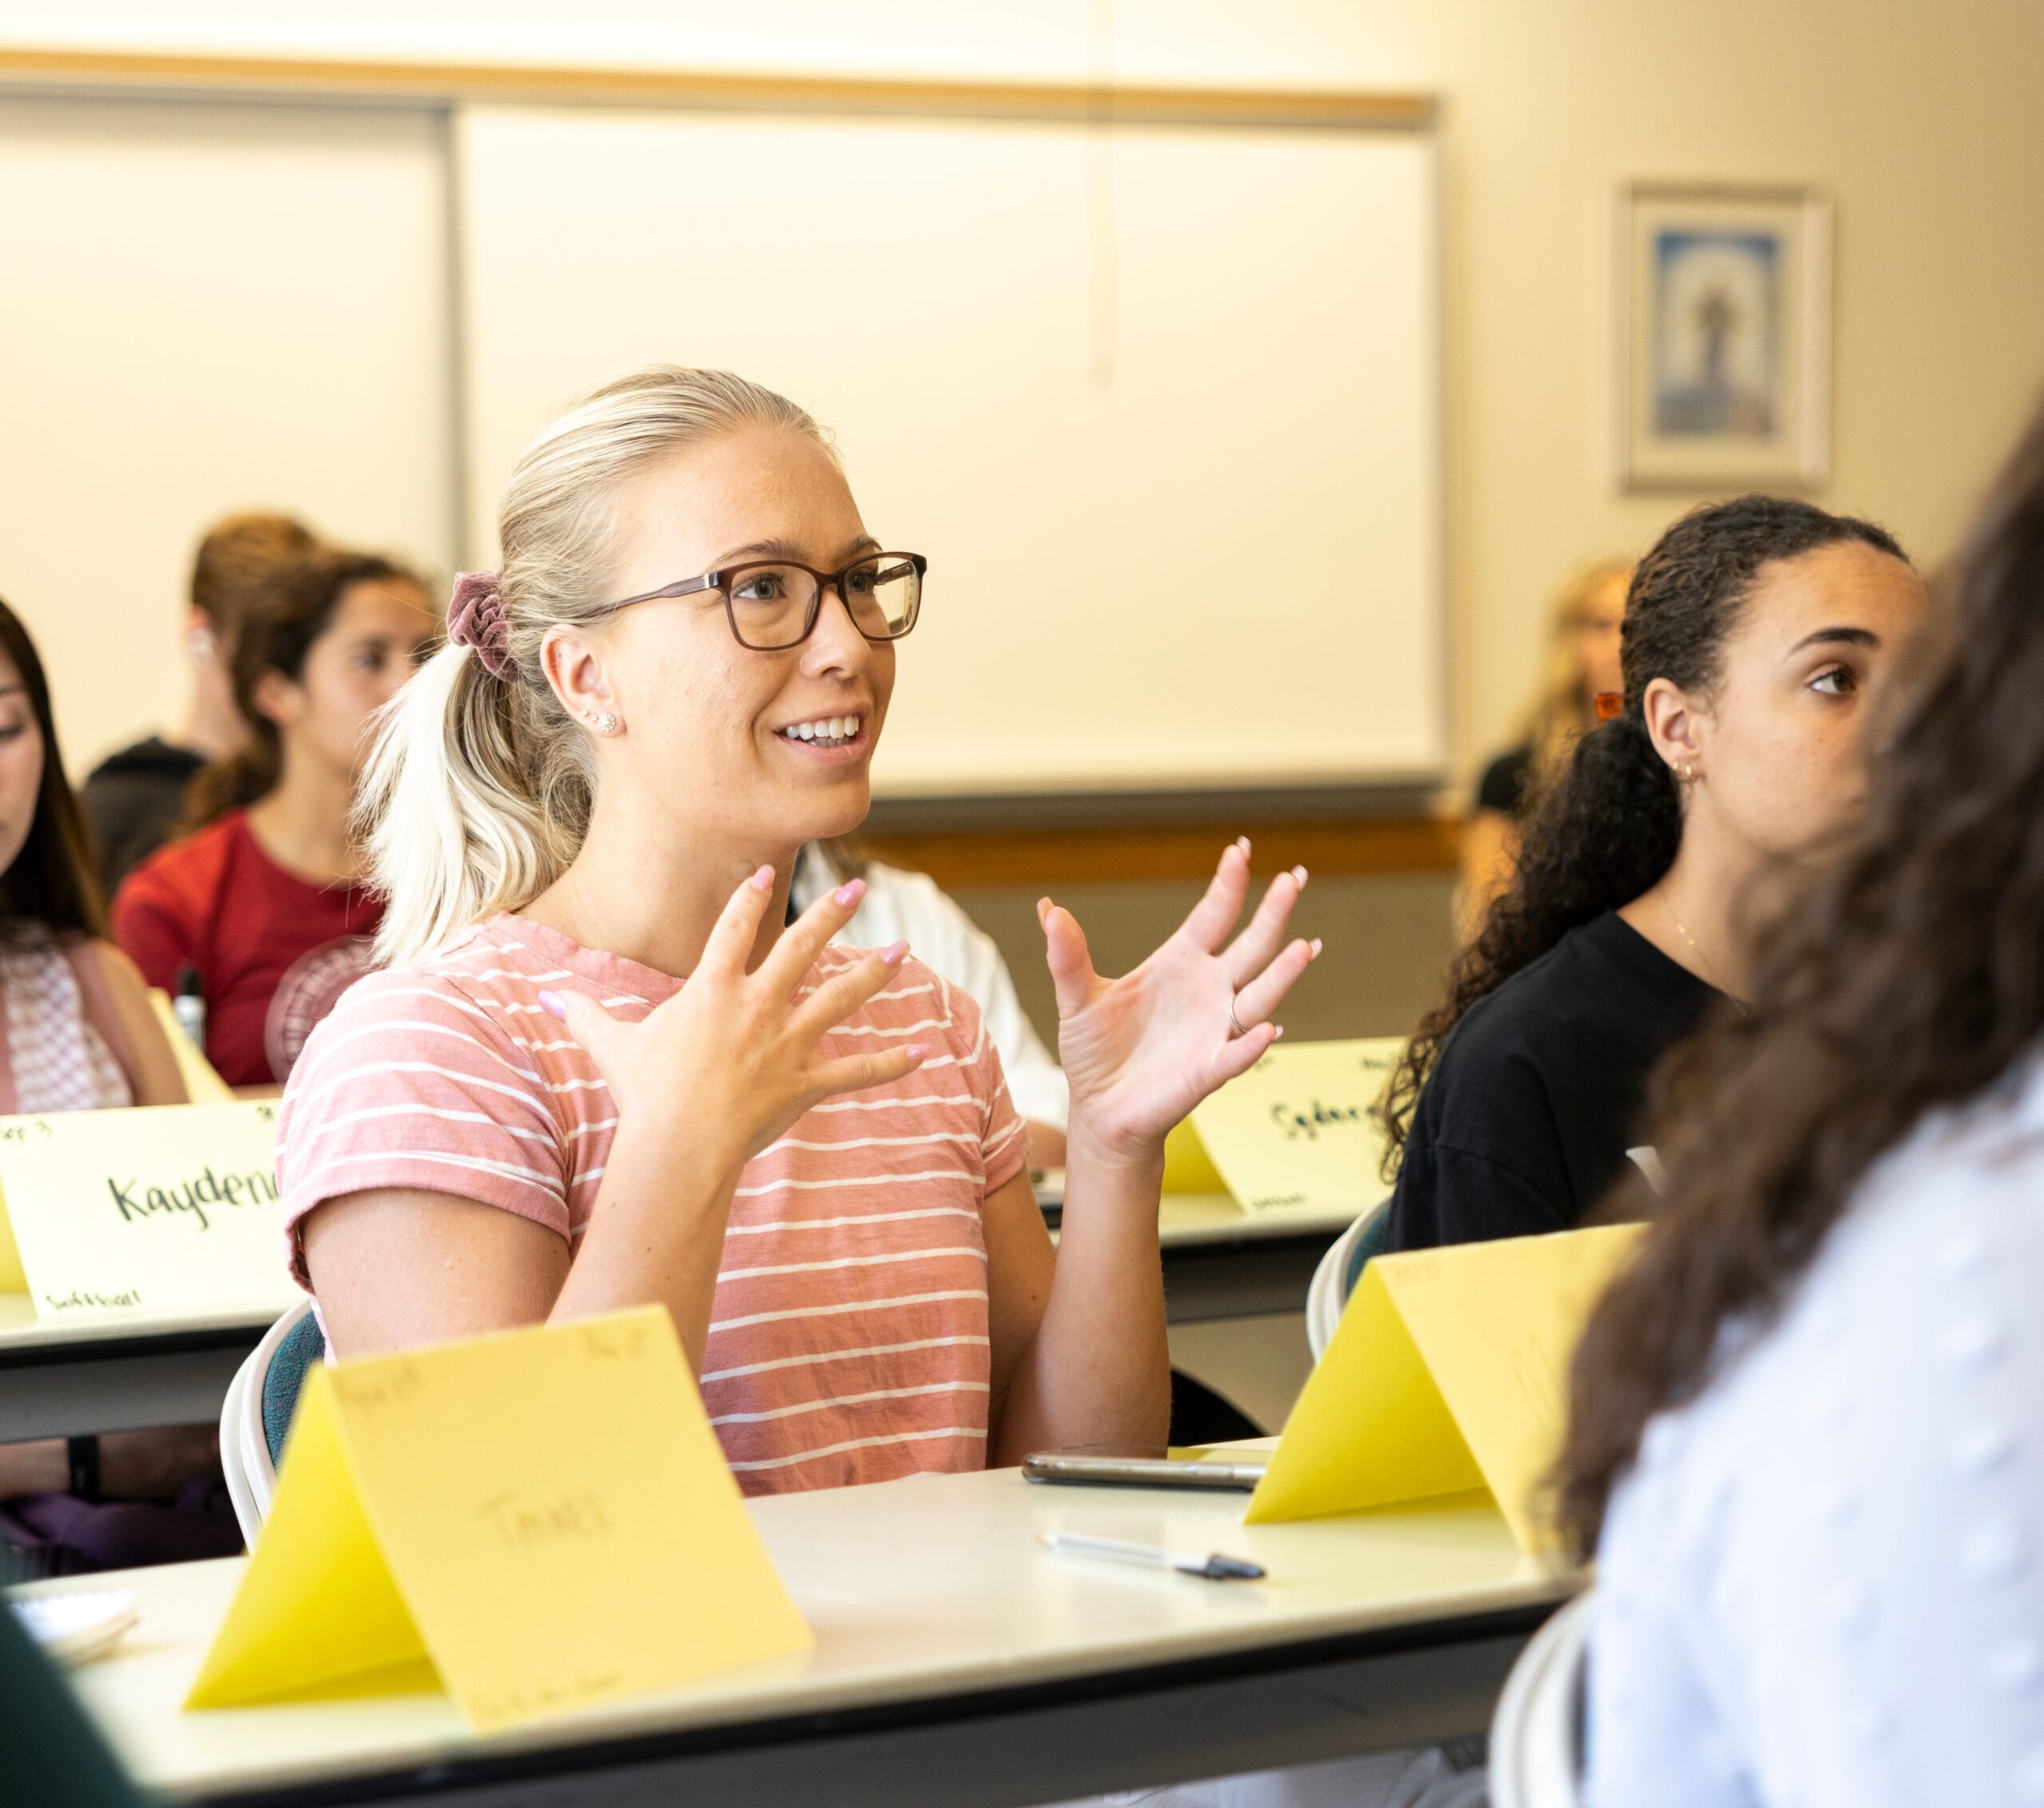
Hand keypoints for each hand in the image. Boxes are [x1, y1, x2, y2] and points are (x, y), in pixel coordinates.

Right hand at [541, 867, 927, 1169]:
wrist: (677, 1143)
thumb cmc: (642, 1095)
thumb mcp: (609, 1046)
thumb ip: (580, 1015)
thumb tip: (540, 996)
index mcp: (711, 990)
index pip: (733, 929)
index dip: (750, 899)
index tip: (770, 874)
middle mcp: (756, 1005)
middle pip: (801, 947)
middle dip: (831, 914)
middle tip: (858, 888)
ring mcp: (787, 1042)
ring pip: (840, 997)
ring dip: (874, 973)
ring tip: (904, 950)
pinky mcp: (806, 1081)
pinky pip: (858, 1070)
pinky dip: (893, 1063)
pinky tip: (925, 1052)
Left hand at [1040, 840, 1318, 1162]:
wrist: (1099, 1109)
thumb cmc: (1096, 1051)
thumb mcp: (1076, 998)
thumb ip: (1067, 955)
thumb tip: (1046, 907)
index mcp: (1180, 963)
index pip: (1213, 915)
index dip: (1228, 884)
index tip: (1240, 850)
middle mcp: (1209, 990)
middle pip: (1251, 947)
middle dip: (1273, 914)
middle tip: (1294, 878)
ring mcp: (1215, 1029)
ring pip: (1259, 997)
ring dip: (1282, 974)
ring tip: (1304, 947)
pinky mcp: (1208, 1070)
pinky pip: (1236, 1055)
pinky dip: (1251, 1045)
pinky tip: (1266, 1032)